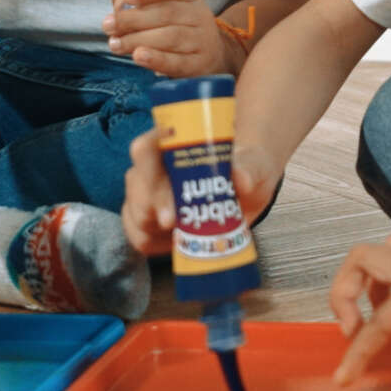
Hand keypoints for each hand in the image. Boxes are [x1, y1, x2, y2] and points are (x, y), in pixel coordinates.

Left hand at [106, 0, 242, 76]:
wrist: (213, 56)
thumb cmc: (177, 28)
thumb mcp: (162, 9)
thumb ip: (137, 2)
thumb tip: (119, 2)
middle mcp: (198, 15)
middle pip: (166, 13)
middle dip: (132, 19)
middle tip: (108, 25)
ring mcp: (202, 40)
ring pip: (170, 37)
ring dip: (138, 40)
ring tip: (115, 44)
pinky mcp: (200, 64)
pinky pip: (179, 62)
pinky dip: (157, 59)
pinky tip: (138, 56)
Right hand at [122, 127, 280, 256]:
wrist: (247, 194)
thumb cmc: (245, 172)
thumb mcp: (254, 166)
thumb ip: (250, 168)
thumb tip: (242, 180)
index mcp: (171, 146)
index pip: (145, 147)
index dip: (148, 160)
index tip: (165, 178)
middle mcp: (151, 169)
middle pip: (137, 183)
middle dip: (153, 203)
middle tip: (172, 220)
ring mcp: (144, 196)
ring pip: (136, 212)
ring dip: (156, 227)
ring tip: (183, 233)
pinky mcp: (146, 222)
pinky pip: (139, 237)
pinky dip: (156, 244)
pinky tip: (177, 243)